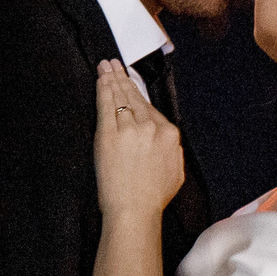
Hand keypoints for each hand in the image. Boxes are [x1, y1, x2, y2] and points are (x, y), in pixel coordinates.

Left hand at [94, 60, 183, 222]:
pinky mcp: (109, 134)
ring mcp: (130, 128)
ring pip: (120, 97)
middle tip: (114, 65)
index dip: (137, 94)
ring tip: (106, 67)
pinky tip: (101, 78)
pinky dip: (103, 89)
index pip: (151, 108)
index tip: (130, 84)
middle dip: (123, 79)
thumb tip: (167, 140)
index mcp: (169, 134)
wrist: (134, 210)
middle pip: (135, 98)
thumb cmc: (152, 197)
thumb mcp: (176, 171)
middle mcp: (151, 127)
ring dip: (112, 79)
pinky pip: (106, 104)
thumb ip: (173, 151)